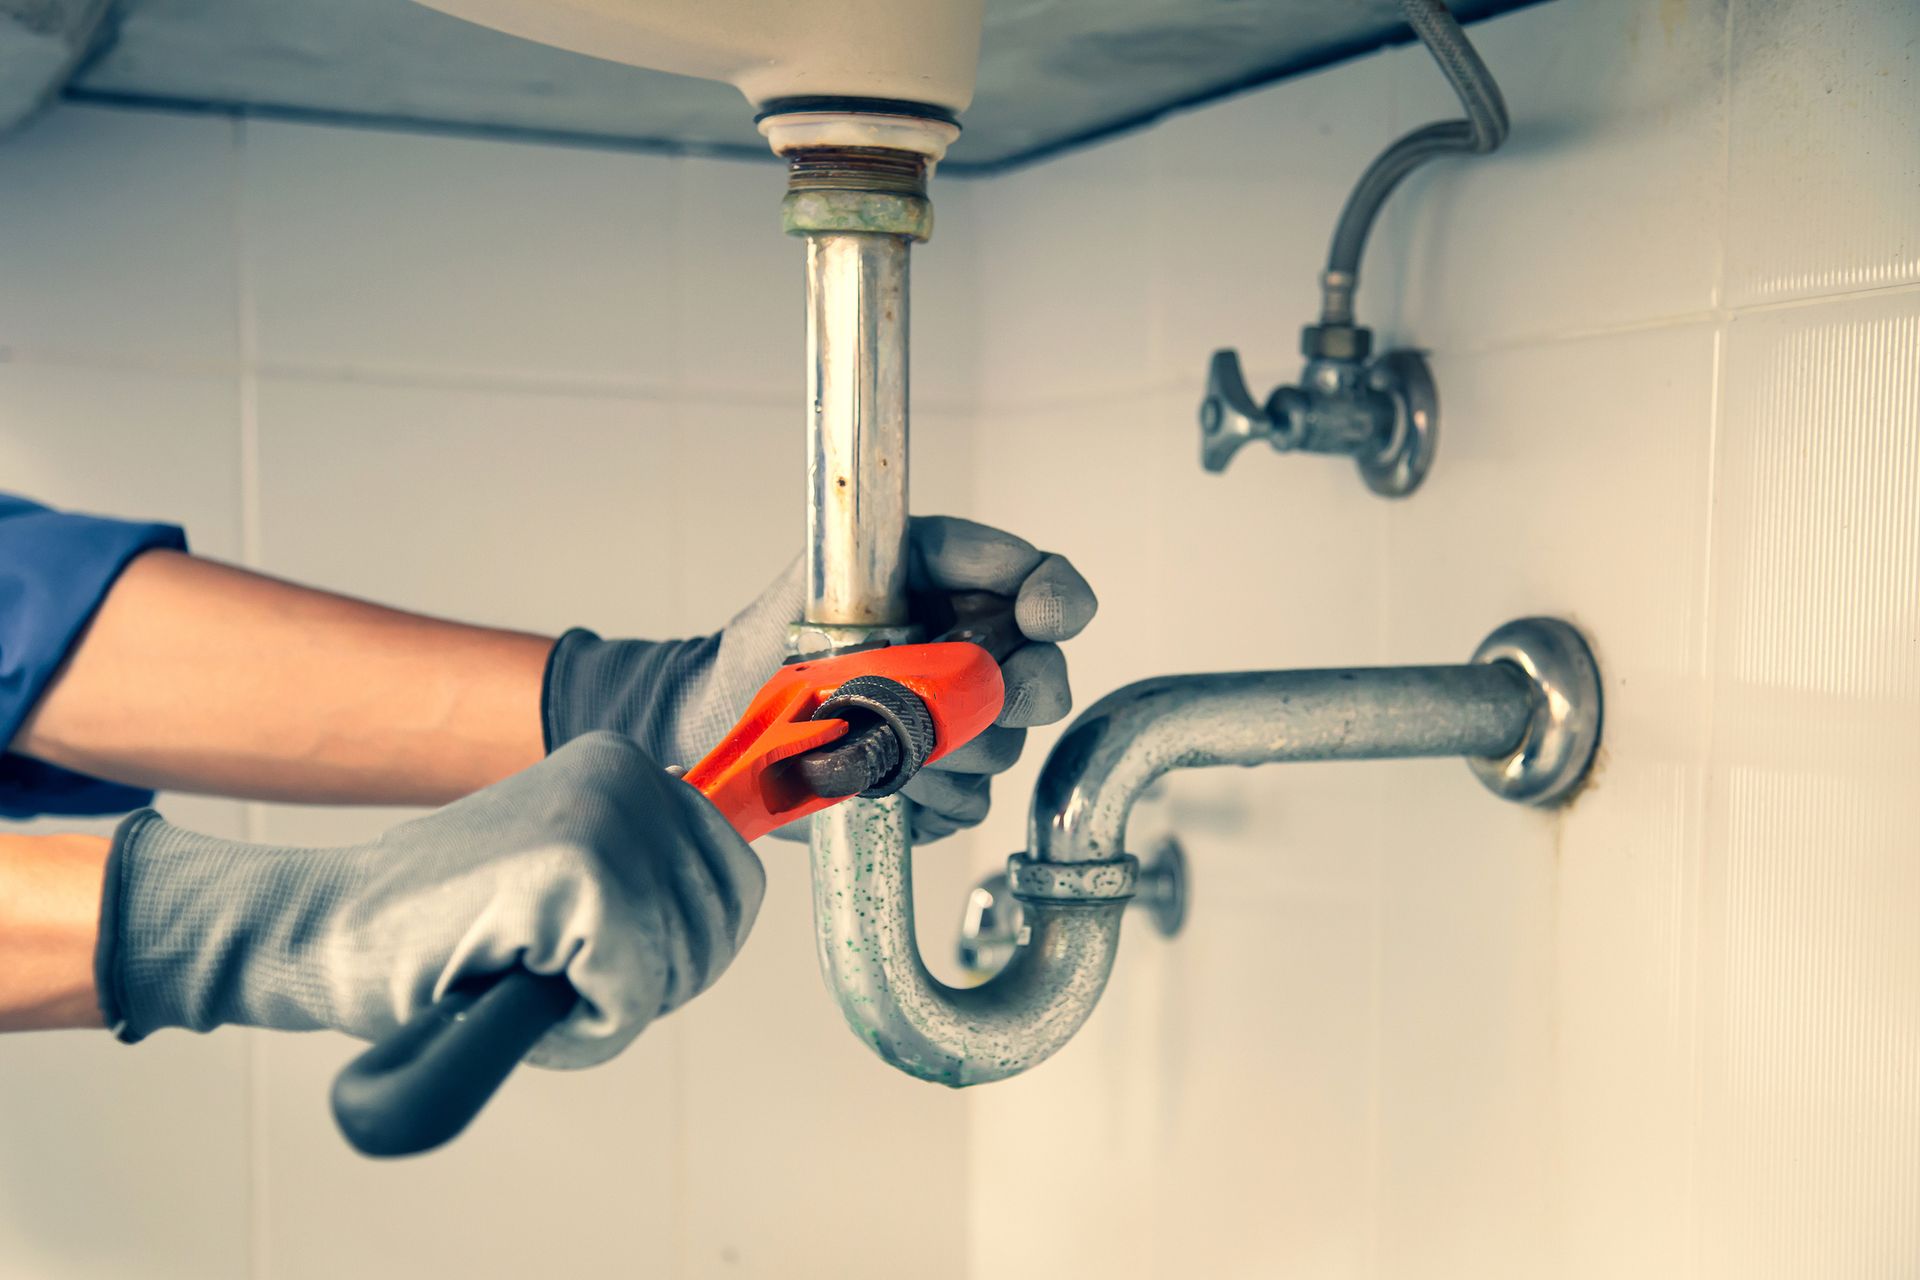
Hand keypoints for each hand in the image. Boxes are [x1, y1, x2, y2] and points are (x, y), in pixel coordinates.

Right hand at [96, 733, 763, 1067]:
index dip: (676, 951)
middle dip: (647, 983)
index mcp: (630, 766)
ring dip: (605, 1008)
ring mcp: (605, 814)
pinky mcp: (577, 870)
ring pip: (679, 966)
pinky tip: (511, 987)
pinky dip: (580, 1029)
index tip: (595, 957)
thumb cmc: (444, 932)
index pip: (735, 883)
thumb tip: (732, 906)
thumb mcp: (571, 881)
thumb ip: (653, 881)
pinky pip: (633, 995)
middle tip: (550, 973)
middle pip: (718, 926)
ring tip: (524, 972)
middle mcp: (627, 772)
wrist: (325, 934)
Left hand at [543, 517, 1096, 841]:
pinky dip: (922, 796)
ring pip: (1005, 746)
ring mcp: (966, 729)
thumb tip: (982, 568)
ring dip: (942, 747)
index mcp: (954, 590)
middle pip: (1045, 675)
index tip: (1042, 618)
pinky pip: (970, 803)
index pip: (1043, 584)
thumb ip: (901, 563)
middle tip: (976, 693)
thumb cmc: (768, 643)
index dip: (1058, 600)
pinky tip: (875, 776)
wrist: (719, 726)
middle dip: (1017, 687)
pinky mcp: (947, 792)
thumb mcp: (827, 581)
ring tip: (873, 733)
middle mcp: (974, 657)